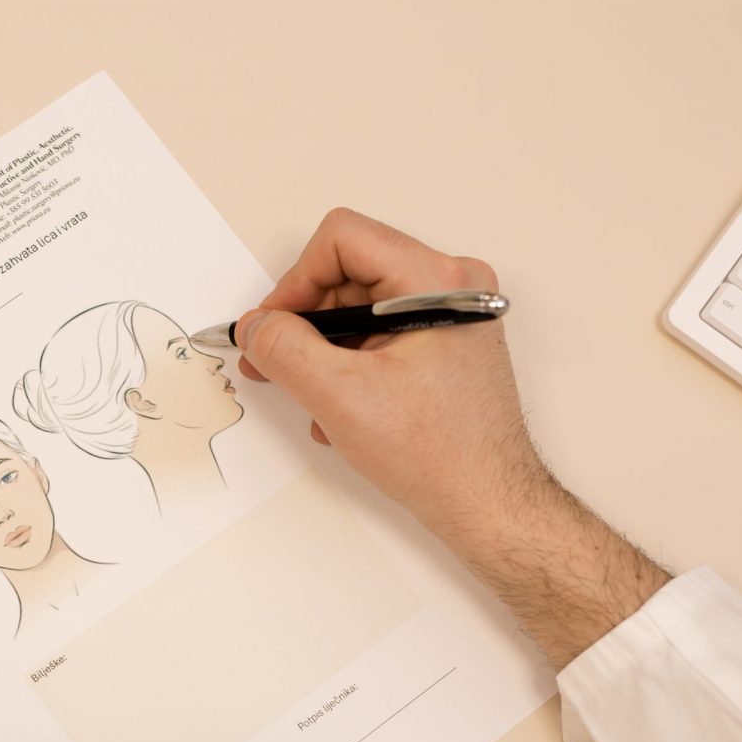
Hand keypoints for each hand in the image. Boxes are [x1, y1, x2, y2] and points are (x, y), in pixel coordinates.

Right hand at [238, 208, 668, 666]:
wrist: (487, 502)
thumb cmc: (438, 454)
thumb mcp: (339, 397)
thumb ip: (284, 349)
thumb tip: (254, 327)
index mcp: (435, 280)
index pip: (341, 239)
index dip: (294, 281)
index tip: (273, 328)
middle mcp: (451, 285)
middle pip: (349, 272)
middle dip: (305, 320)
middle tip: (273, 362)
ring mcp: (451, 314)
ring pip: (360, 307)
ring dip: (324, 351)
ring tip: (313, 399)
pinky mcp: (446, 342)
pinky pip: (379, 332)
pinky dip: (350, 364)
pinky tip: (342, 410)